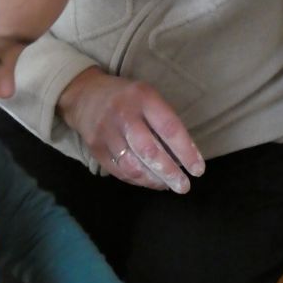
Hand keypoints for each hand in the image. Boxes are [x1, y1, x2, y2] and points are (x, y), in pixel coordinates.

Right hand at [58, 67, 204, 192]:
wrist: (84, 95)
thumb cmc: (126, 98)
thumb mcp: (148, 96)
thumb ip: (163, 121)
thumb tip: (183, 156)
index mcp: (143, 98)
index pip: (169, 129)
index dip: (186, 152)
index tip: (198, 170)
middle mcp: (123, 115)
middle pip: (150, 151)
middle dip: (170, 173)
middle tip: (184, 187)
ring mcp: (106, 133)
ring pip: (133, 166)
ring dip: (153, 180)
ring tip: (167, 186)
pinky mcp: (95, 149)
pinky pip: (119, 171)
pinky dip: (137, 180)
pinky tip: (148, 182)